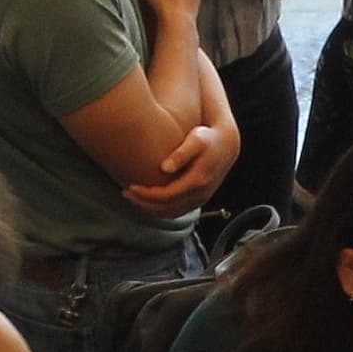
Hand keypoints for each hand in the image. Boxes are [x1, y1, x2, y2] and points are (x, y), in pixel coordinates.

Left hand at [120, 120, 234, 214]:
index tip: (130, 187)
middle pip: (166, 208)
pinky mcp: (199, 200)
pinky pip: (176, 212)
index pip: (166, 195)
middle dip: (144, 203)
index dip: (146, 195)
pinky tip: (147, 201)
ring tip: (133, 198)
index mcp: (197, 181)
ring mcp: (200, 200)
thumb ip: (181, 153)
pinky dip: (160, 210)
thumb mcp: (196, 140)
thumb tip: (164, 167)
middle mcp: (200, 194)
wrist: (226, 146)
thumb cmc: (207, 138)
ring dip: (150, 209)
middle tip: (125, 193)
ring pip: (171, 213)